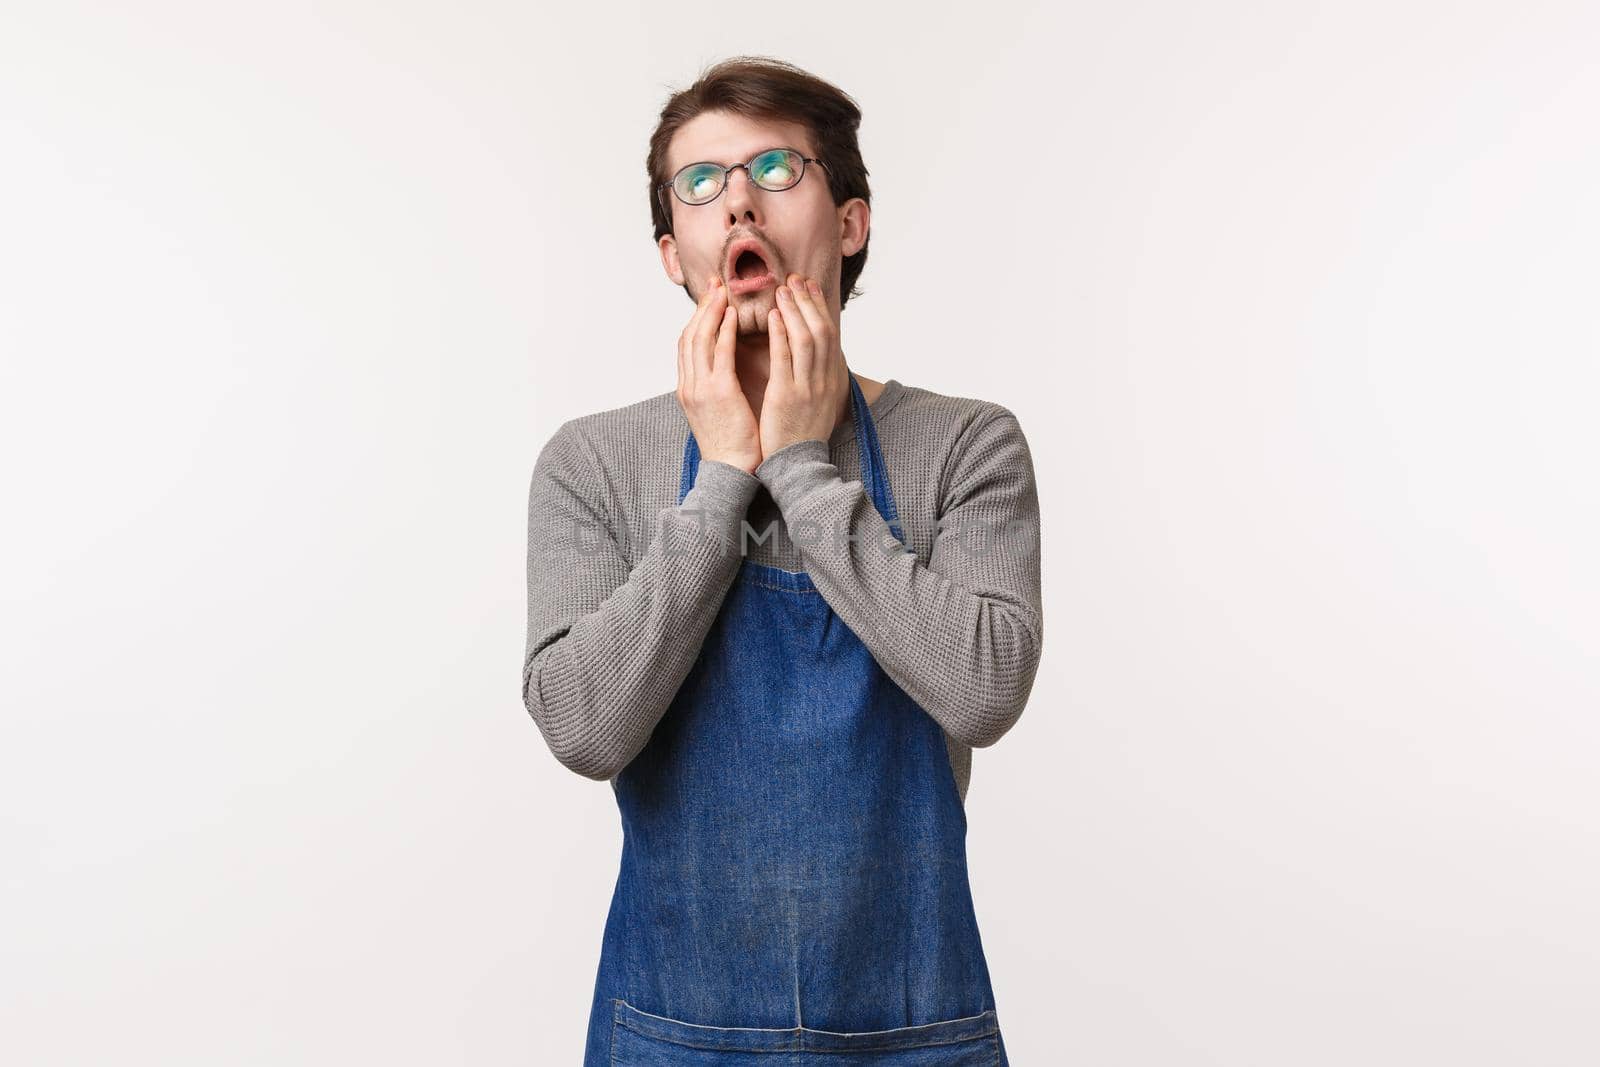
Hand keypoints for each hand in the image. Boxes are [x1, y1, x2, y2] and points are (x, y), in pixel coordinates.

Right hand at [677, 272, 761, 473]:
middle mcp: (689, 385)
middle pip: (689, 335)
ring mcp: (700, 388)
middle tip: (715, 284)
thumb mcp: (716, 413)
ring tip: (723, 290)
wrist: (730, 472)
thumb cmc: (731, 446)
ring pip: (700, 338)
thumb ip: (715, 389)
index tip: (710, 300)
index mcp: (687, 390)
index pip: (687, 345)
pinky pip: (719, 353)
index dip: (697, 319)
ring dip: (711, 311)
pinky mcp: (718, 393)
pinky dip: (723, 330)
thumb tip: (723, 372)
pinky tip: (733, 314)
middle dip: (702, 307)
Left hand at [761, 273, 849, 458]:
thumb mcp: (820, 401)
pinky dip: (780, 335)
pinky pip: (786, 360)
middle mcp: (824, 380)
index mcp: (831, 379)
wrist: (798, 465)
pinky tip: (773, 316)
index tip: (809, 286)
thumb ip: (820, 375)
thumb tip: (819, 353)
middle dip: (808, 301)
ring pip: (806, 339)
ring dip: (794, 310)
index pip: (829, 333)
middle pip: (821, 330)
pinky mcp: (788, 397)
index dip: (819, 307)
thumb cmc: (802, 433)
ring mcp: (807, 387)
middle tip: (795, 278)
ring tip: (783, 290)